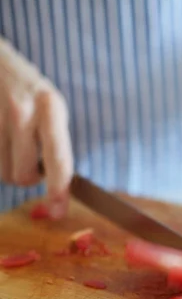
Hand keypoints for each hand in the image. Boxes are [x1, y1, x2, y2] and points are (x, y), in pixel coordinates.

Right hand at [0, 38, 72, 217]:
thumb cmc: (24, 86)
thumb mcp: (49, 104)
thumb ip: (55, 142)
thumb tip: (59, 186)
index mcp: (50, 107)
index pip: (59, 160)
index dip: (58, 191)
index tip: (59, 212)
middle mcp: (22, 110)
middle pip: (23, 176)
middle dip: (25, 175)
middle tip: (23, 155)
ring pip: (2, 173)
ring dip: (4, 167)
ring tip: (6, 140)